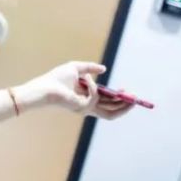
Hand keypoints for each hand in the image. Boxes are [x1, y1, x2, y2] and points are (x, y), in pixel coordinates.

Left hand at [16, 61, 134, 119]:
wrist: (45, 86)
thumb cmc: (56, 78)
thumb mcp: (76, 68)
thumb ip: (89, 68)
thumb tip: (103, 69)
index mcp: (87, 98)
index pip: (106, 103)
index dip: (118, 99)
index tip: (127, 92)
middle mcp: (88, 106)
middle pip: (111, 111)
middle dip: (125, 105)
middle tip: (135, 98)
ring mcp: (86, 109)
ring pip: (109, 112)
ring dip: (122, 104)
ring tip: (129, 95)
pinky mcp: (82, 108)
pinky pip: (95, 96)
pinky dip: (93, 87)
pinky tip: (86, 81)